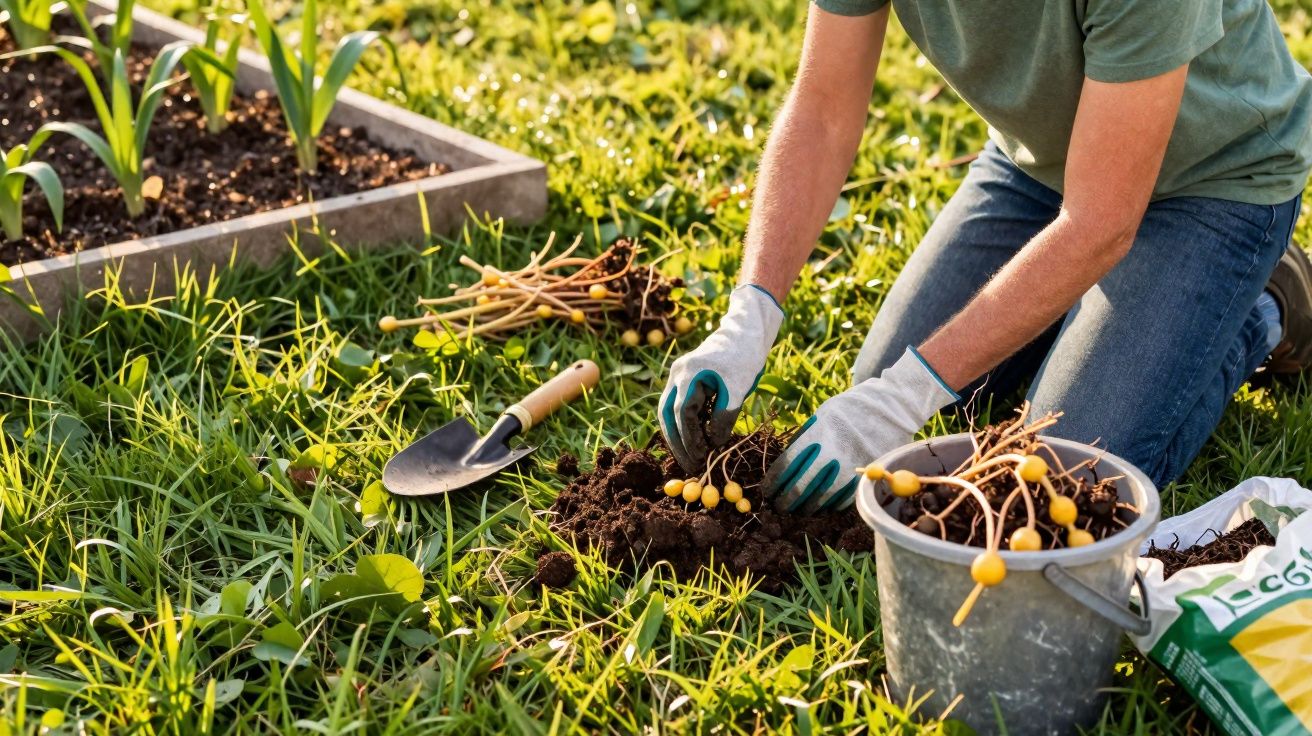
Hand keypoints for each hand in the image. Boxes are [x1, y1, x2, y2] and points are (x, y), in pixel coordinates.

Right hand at [659, 285, 783, 472]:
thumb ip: (724, 416)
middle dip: (677, 442)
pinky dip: (685, 424)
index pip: (683, 413)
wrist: (746, 331)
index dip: (691, 437)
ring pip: (669, 411)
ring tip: (690, 457)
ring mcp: (679, 376)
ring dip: (678, 435)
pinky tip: (695, 440)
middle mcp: (677, 374)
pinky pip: (679, 406)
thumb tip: (714, 444)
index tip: (701, 456)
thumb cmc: (744, 356)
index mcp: (688, 373)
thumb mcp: (738, 388)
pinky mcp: (686, 379)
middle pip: (667, 414)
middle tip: (690, 465)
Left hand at [764, 347, 958, 512]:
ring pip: (823, 497)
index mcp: (819, 435)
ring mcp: (853, 466)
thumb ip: (804, 439)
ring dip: (807, 507)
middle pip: (803, 486)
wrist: (889, 407)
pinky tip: (822, 507)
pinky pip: (845, 499)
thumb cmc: (849, 410)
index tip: (767, 491)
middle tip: (778, 507)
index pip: (788, 466)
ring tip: (798, 510)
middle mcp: (834, 453)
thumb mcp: (821, 416)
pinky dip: (831, 506)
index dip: (774, 482)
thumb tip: (785, 465)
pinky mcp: (868, 476)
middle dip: (787, 500)